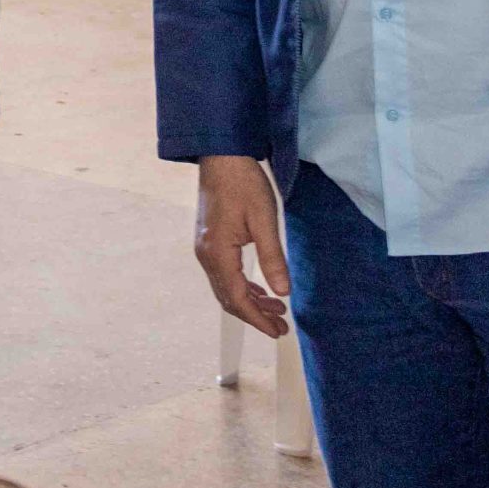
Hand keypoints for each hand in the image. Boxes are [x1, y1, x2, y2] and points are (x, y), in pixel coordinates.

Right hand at [194, 155, 290, 338]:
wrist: (221, 155)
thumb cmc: (244, 183)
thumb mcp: (264, 220)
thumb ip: (273, 258)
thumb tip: (284, 293)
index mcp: (218, 253)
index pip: (237, 298)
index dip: (258, 319)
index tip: (279, 331)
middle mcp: (206, 255)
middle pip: (228, 298)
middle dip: (255, 315)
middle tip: (282, 326)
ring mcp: (204, 248)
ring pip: (226, 288)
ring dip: (250, 301)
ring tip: (277, 308)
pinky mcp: (209, 241)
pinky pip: (224, 274)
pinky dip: (242, 286)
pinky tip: (260, 288)